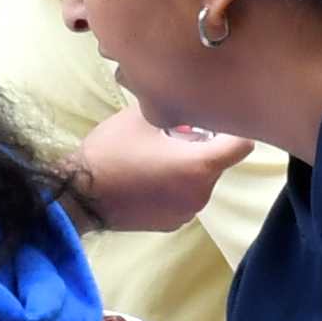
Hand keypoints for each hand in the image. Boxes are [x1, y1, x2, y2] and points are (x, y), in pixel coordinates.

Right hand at [74, 105, 249, 234]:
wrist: (79, 195)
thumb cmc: (111, 152)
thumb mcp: (141, 116)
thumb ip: (174, 105)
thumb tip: (189, 96)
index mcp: (200, 166)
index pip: (242, 145)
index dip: (235, 128)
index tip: (219, 119)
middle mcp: (201, 194)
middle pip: (219, 162)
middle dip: (203, 144)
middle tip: (174, 132)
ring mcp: (187, 213)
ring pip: (201, 179)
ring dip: (189, 165)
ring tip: (158, 155)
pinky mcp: (172, 223)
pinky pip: (186, 196)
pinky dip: (176, 185)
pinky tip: (149, 176)